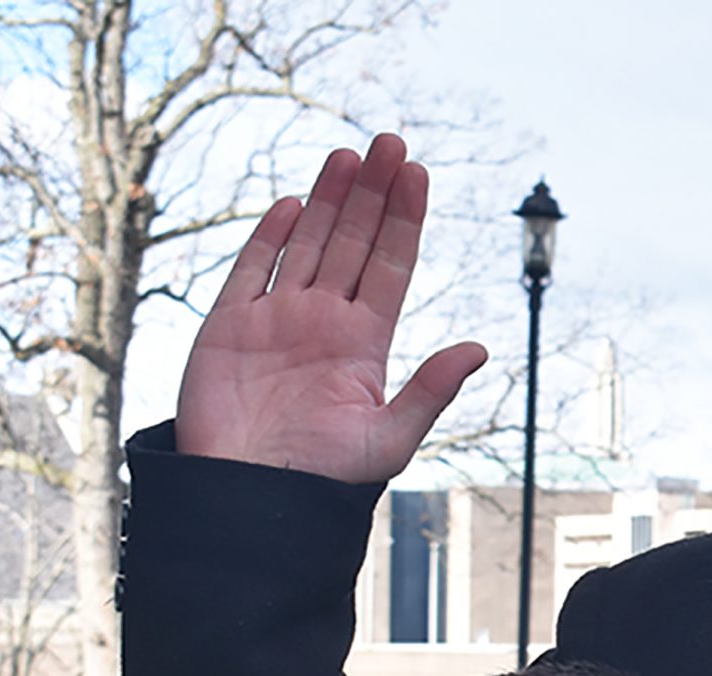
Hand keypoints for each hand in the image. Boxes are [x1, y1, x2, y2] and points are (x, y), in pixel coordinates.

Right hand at [176, 133, 487, 482]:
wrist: (250, 498)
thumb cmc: (324, 479)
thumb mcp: (390, 437)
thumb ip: (431, 390)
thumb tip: (480, 347)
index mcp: (365, 343)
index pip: (391, 266)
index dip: (405, 219)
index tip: (419, 174)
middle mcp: (324, 322)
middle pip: (354, 242)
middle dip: (373, 193)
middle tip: (391, 141)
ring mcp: (277, 319)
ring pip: (308, 244)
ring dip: (330, 200)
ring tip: (352, 155)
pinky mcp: (231, 325)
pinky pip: (253, 270)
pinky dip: (272, 237)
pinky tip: (295, 204)